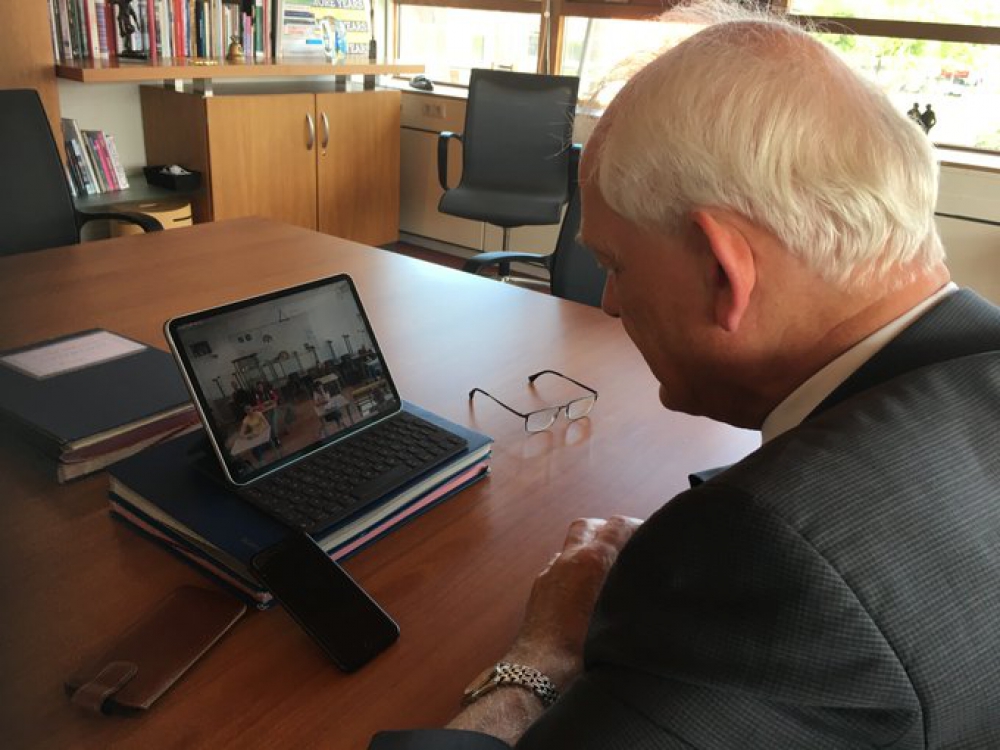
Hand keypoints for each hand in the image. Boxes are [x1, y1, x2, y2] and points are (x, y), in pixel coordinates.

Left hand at [504, 516, 641, 688]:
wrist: (541, 668)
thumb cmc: (584, 648)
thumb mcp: (620, 613)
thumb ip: (632, 587)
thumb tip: (647, 577)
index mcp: (591, 561)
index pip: (617, 525)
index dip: (636, 526)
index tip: (649, 535)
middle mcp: (567, 560)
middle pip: (589, 526)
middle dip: (607, 530)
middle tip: (625, 544)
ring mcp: (550, 573)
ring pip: (570, 546)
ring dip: (588, 549)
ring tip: (607, 569)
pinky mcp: (540, 589)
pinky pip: (558, 567)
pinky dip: (573, 569)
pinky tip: (585, 589)